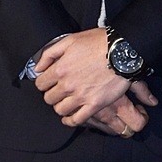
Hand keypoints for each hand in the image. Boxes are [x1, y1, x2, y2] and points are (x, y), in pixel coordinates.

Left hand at [34, 29, 157, 130]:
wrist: (123, 51)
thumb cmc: (99, 42)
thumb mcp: (70, 40)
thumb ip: (50, 53)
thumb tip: (37, 67)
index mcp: (60, 69)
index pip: (40, 84)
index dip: (44, 83)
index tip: (49, 82)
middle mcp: (68, 85)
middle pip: (49, 98)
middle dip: (52, 94)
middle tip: (59, 90)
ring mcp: (81, 96)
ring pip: (60, 110)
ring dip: (61, 106)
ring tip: (66, 101)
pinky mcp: (95, 104)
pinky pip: (77, 119)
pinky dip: (71, 120)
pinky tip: (70, 117)